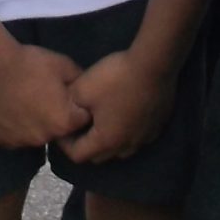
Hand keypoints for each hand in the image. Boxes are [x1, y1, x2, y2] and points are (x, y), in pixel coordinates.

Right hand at [0, 43, 88, 148]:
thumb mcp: (64, 65)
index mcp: (64, 123)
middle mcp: (44, 138)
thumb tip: (87, 89)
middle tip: (43, 96)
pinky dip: (13, 126)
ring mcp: (19, 142)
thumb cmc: (30, 64)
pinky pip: (13, 136)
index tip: (66, 96)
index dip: (76, 107)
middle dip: (55, 117)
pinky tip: (9, 108)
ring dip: (34, 124)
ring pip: (34, 135)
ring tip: (24, 102)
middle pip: (57, 130)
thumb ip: (80, 81)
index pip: (81, 121)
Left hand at [60, 48, 172, 162]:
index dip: (64, 143)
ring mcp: (145, 138)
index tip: (61, 127)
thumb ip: (69, 104)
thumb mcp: (81, 88)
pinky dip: (127, 131)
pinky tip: (124, 114)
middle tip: (79, 124)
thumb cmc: (115, 78)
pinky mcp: (157, 127)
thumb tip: (66, 111)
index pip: (78, 155)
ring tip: (102, 120)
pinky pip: (137, 137)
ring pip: (121, 149)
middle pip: (99, 156)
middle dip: (85, 144)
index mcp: (105, 141)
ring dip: (108, 141)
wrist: (154, 64)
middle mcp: (126, 146)